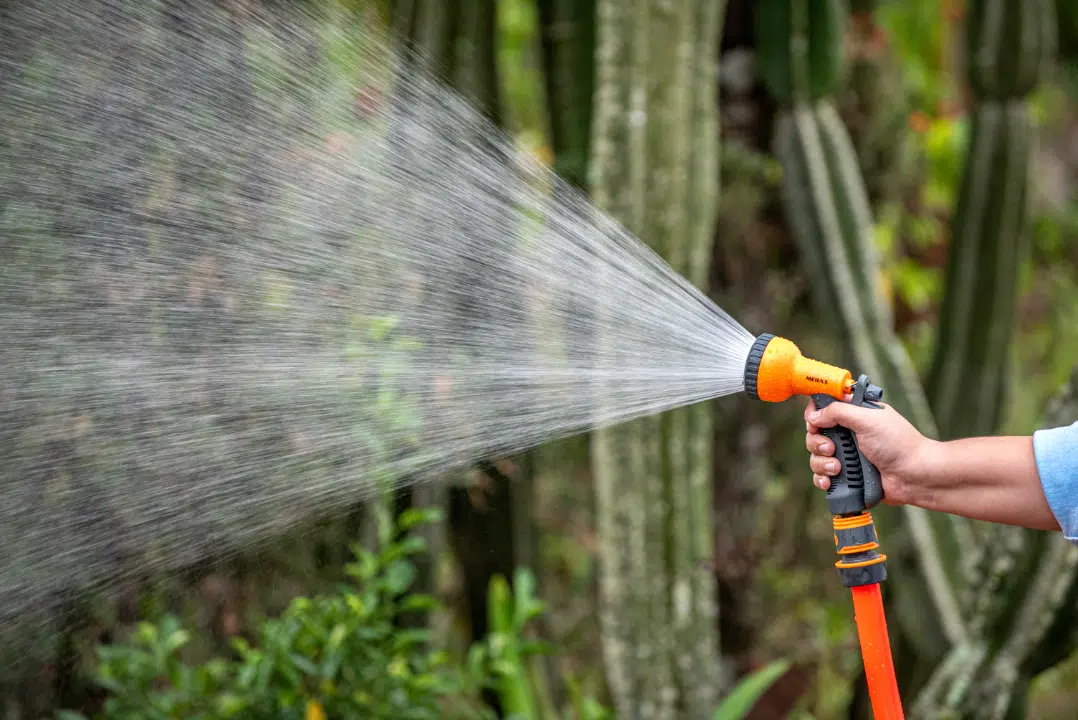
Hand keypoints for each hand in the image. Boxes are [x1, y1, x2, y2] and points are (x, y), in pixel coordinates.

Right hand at [804, 398, 930, 505]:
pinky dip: (822, 478)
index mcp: (855, 415)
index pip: (825, 408)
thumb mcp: (867, 419)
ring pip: (816, 456)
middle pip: (815, 434)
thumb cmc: (898, 444)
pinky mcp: (848, 476)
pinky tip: (830, 480)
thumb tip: (813, 416)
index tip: (814, 421)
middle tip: (831, 448)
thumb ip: (838, 412)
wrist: (914, 476)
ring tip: (838, 468)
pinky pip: (823, 476)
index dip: (815, 414)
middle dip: (817, 442)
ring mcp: (848, 456)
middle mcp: (849, 434)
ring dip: (821, 462)